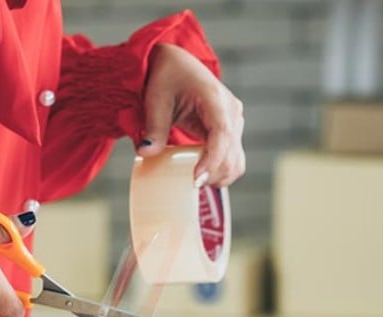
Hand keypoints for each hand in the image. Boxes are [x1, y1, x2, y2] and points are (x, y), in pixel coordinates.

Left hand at [138, 43, 245, 187]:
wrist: (176, 63)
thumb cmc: (167, 76)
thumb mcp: (156, 99)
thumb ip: (154, 128)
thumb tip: (146, 153)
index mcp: (215, 99)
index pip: (222, 134)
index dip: (212, 160)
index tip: (196, 179)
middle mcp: (231, 111)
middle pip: (232, 152)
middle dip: (214, 173)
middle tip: (190, 186)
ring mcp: (234, 121)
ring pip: (236, 159)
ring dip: (220, 175)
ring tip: (196, 183)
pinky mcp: (230, 130)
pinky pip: (232, 157)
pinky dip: (220, 170)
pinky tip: (203, 176)